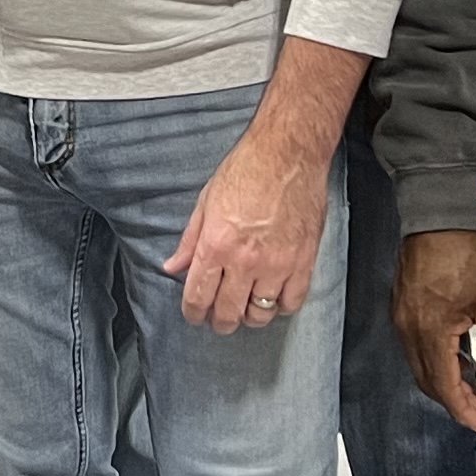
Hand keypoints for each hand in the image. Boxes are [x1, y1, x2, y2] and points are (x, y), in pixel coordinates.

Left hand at [162, 121, 333, 332]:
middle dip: (219, 321)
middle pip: (228, 312)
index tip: (195, 315)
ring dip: (249, 316)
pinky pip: (291, 302)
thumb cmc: (246, 170)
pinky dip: (280, 306)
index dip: (193, 313)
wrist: (288, 154)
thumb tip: (172, 266)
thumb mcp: (206, 202)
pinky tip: (273, 298)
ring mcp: (277, 264)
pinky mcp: (304, 261)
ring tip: (245, 306)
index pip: (198, 297)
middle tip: (219, 318)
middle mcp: (245, 260)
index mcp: (215, 245)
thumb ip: (189, 240)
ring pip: (260, 314)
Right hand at [395, 229, 475, 432]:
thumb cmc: (460, 250)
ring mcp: (403, 318)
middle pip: (428, 381)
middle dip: (455, 401)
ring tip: (473, 389)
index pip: (444, 385)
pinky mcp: (404, 307)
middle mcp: (409, 328)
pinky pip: (417, 346)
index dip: (462, 409)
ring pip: (421, 365)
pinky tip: (457, 359)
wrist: (437, 217)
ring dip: (446, 382)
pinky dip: (437, 361)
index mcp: (430, 331)